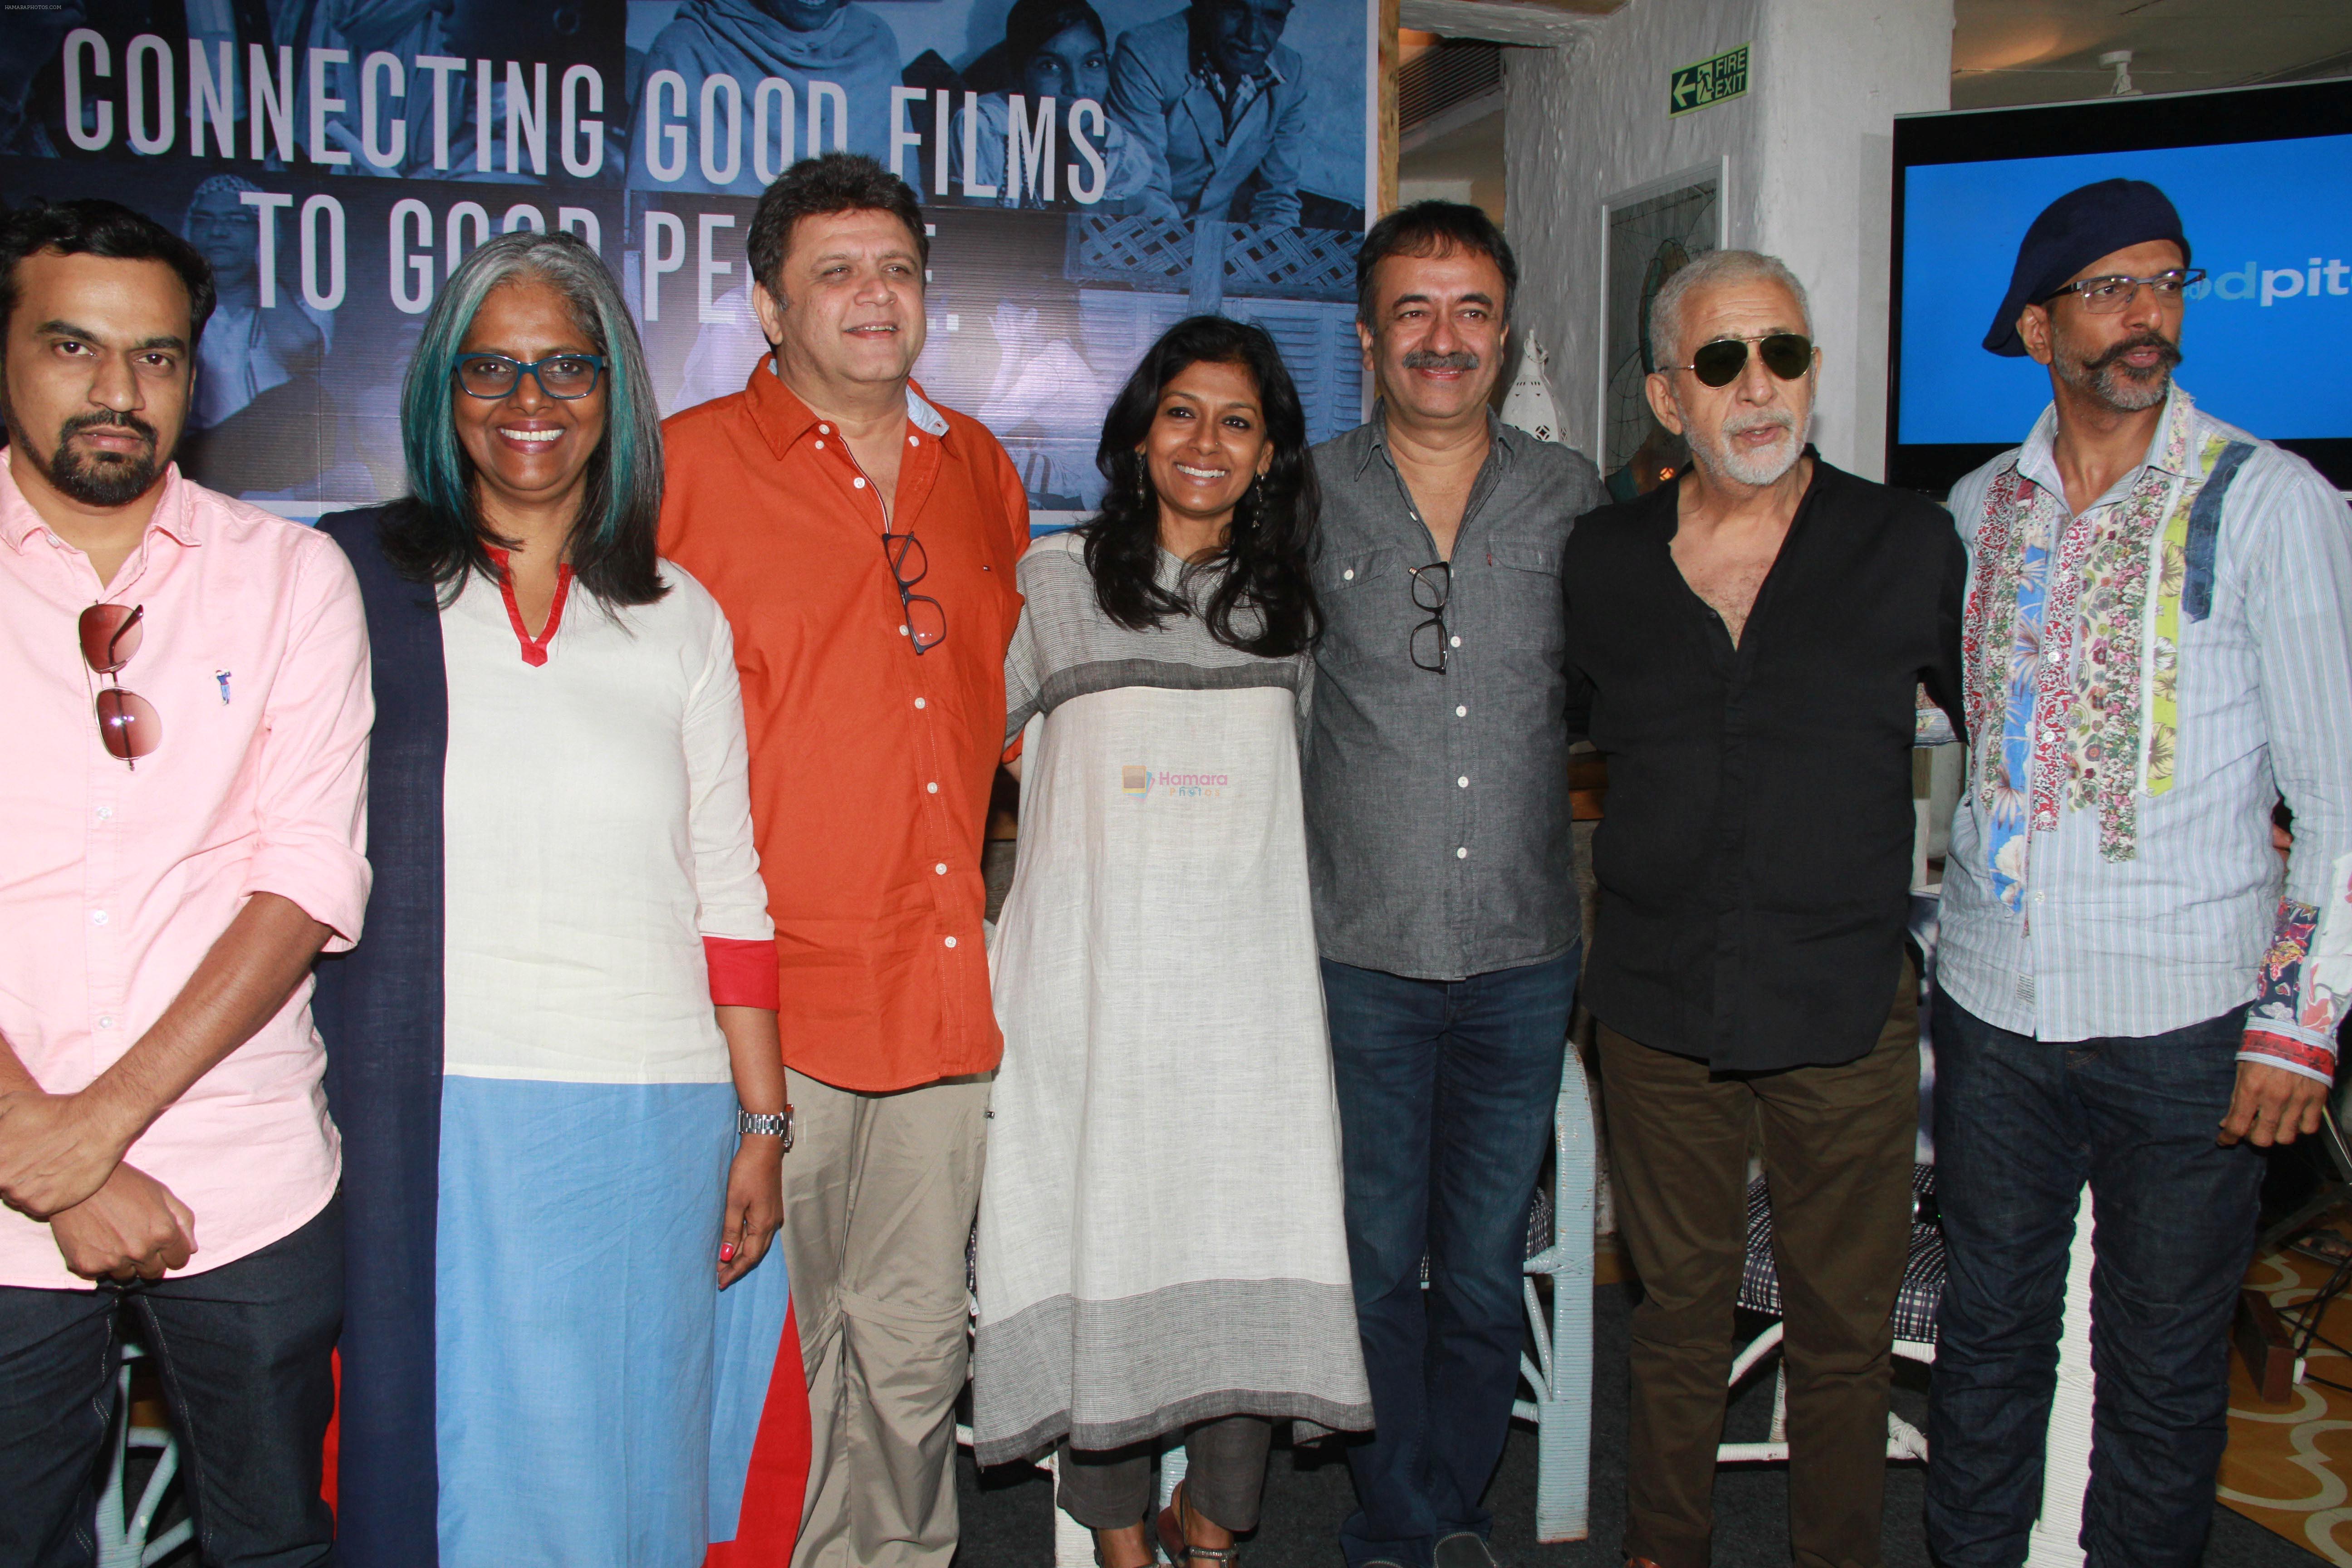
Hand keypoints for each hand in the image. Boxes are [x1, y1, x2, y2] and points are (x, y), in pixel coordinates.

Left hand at [0, 1089, 136, 1219]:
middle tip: (36, 1158)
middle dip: (14, 1173)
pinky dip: (44, 1196)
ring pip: (15, 1197)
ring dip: (28, 1186)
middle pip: (1, 1183)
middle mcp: (1, 1179)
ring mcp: (20, 1195)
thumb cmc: (55, 1110)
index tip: (22, 1154)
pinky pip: (35, 1208)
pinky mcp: (42, 1206)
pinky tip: (58, 1178)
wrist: (97, 1124)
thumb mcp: (11, 1102)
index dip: (6, 1160)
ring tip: (49, 1167)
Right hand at [47, 1163, 195, 1281]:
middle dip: (150, 1260)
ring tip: (113, 1239)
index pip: (179, 1260)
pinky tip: (95, 1242)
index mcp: (163, 1233)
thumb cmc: (123, 1183)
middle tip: (135, 1240)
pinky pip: (99, 1275)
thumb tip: (191, 1249)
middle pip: (154, 1273)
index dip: (172, 1252)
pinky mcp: (86, 1266)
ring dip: (124, 1263)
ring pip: (126, 1276)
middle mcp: (140, 1250)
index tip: (162, 1246)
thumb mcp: (161, 1193)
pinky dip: (99, 1263)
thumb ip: (182, 1221)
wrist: (75, 1181)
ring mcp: (113, 1260)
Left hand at [716, 1136, 783, 1288]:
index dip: (735, 1270)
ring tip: (725, 1264)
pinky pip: (759, 1234)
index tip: (720, 1281)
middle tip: (721, 1278)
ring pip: (758, 1244)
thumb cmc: (747, 1172)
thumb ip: (731, 1230)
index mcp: (763, 1224)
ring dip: (742, 1256)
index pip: (749, 1257)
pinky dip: (747, 1243)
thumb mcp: (734, 1201)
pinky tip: (737, 1244)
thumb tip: (727, 1255)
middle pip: (755, 1254)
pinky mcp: (770, 1207)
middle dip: (738, 1267)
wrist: (764, 1147)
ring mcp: (773, 1215)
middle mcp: (772, 1223)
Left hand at [2219, 1059, 2328, 1146]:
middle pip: (2262, 1138)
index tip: (2224, 1141)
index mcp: (2251, 1089)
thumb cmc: (2263, 1048)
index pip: (2237, 1126)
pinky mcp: (2316, 1099)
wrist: (2295, 1030)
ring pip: (2286, 1138)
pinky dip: (2299, 1128)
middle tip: (2251, 1128)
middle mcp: (2274, 1098)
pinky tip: (2293, 1119)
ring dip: (2276, 1135)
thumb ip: (2235, 1099)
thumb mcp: (2242, 1070)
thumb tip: (2227, 1124)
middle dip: (2253, 1137)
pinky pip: (2309, 1128)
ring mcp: (2297, 1100)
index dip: (2228, 1139)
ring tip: (2273, 1123)